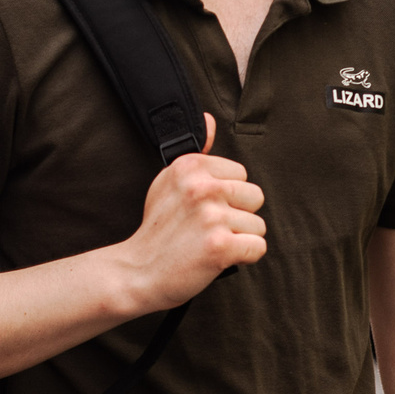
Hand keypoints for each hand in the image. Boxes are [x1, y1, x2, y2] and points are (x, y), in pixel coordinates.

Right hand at [114, 114, 265, 309]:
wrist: (136, 272)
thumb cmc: (157, 230)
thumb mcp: (168, 182)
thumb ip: (196, 154)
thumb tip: (210, 120)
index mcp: (189, 166)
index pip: (241, 174)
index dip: (227, 196)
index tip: (203, 210)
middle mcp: (201, 187)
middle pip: (255, 197)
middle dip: (238, 216)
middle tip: (208, 229)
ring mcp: (211, 216)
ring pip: (258, 226)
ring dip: (239, 239)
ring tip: (209, 243)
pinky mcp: (220, 246)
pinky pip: (258, 247)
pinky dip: (243, 257)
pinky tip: (218, 258)